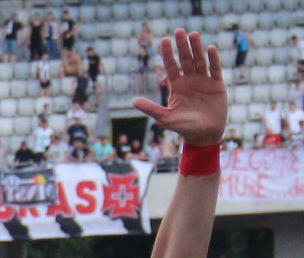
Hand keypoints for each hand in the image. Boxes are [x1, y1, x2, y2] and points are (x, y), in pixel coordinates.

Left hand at [132, 30, 225, 146]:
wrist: (204, 135)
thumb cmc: (183, 127)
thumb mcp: (165, 118)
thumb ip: (151, 108)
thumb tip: (133, 101)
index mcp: (177, 86)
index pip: (171, 66)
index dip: (167, 54)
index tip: (163, 40)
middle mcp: (190, 81)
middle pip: (185, 59)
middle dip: (181, 45)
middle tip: (178, 30)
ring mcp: (204, 81)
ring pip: (200, 60)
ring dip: (197, 48)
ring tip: (194, 34)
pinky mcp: (217, 85)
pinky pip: (215, 69)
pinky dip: (213, 59)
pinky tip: (209, 49)